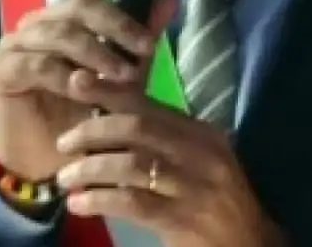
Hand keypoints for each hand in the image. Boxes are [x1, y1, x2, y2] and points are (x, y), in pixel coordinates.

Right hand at [0, 0, 174, 181]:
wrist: (53, 158)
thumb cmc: (90, 109)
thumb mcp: (126, 72)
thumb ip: (143, 37)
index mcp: (66, 16)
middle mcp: (38, 22)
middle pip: (78, 4)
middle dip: (117, 23)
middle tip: (146, 47)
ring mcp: (15, 43)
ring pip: (60, 33)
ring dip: (98, 53)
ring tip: (125, 75)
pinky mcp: (0, 69)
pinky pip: (38, 64)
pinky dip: (67, 76)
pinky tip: (86, 88)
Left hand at [54, 77, 283, 246]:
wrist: (247, 242)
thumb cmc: (215, 200)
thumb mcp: (199, 162)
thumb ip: (164, 142)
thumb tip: (108, 125)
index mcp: (203, 133)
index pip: (151, 105)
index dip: (111, 92)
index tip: (78, 81)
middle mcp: (201, 152)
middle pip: (139, 128)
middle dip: (94, 130)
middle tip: (64, 142)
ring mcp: (193, 185)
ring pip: (132, 164)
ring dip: (90, 169)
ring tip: (65, 178)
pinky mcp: (182, 217)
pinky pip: (133, 202)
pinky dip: (99, 199)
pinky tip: (79, 203)